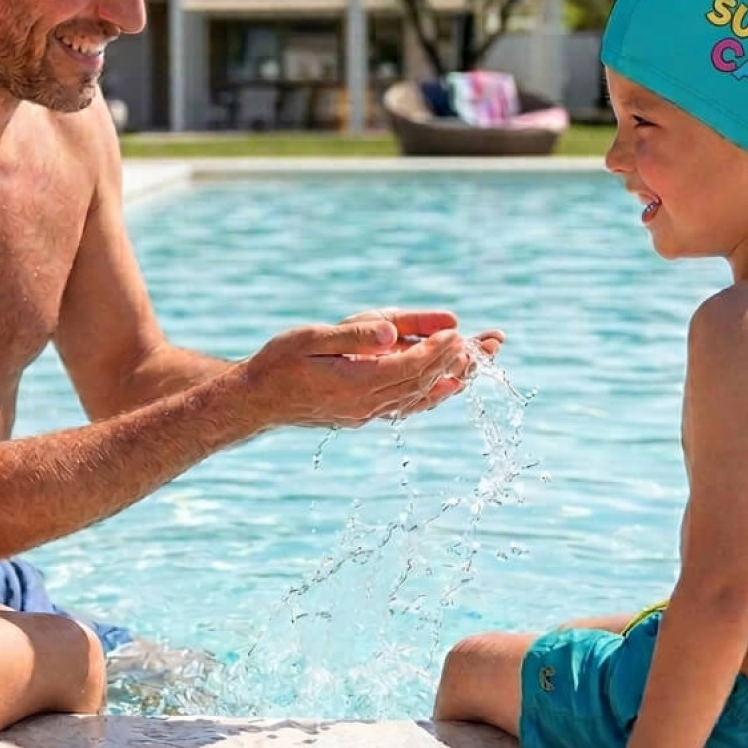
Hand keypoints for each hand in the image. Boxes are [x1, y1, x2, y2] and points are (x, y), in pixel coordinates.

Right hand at [243, 308, 471, 427]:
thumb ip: (352, 337)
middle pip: (424, 382)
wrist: (258, 400)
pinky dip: (432, 394)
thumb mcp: (309, 339)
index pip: (410, 367)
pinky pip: (407, 406)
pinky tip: (447, 385)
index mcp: (357, 383)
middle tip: (490, 343)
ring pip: (420, 397)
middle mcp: (367, 404)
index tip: (459, 334)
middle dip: (458, 362)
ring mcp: (366, 413)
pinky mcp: (363, 414)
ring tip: (481, 361)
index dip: (438, 351)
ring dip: (453, 378)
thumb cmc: (279, 362)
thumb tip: (391, 333)